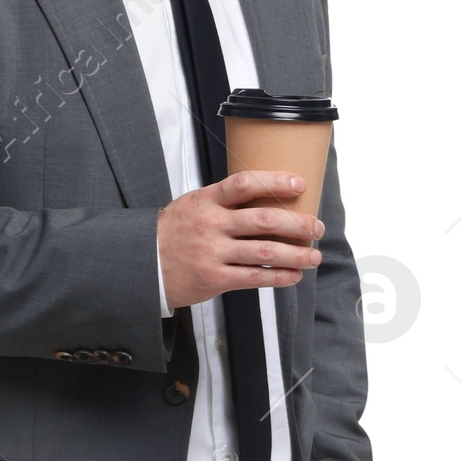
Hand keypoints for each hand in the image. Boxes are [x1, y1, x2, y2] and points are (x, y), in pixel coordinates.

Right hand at [158, 169, 322, 309]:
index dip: (275, 181)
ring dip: (296, 255)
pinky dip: (279, 278)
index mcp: (207, 200)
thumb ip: (224, 200)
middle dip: (298, 224)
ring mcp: (213, 253)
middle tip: (318, 227)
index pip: (244, 184)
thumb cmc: (173, 231)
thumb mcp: (193, 204)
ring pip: (265, 252)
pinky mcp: (214, 278)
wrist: (143, 264)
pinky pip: (254, 278)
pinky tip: (293, 276)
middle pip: (264, 220)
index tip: (300, 185)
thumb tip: (268, 196)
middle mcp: (211, 225)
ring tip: (314, 256)